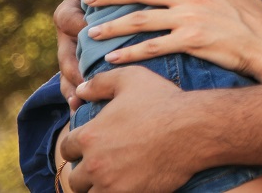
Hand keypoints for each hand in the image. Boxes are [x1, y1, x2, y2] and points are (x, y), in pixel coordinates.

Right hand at [55, 0, 87, 110]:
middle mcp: (70, 30)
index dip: (76, 26)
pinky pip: (79, 79)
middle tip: (81, 83)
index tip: (86, 33)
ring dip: (72, 88)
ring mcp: (76, 47)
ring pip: (68, 70)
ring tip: (77, 105)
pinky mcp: (87, 59)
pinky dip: (80, 94)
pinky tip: (82, 110)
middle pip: (65, 52)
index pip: (68, 19)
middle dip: (71, 69)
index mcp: (72, 6)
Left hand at [62, 66, 196, 191]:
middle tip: (102, 167)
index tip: (87, 148)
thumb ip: (100, 83)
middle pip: (76, 178)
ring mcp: (111, 184)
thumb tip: (79, 92)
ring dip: (97, 188)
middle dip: (86, 172)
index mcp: (90, 135)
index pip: (67, 149)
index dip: (76, 147)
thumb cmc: (164, 102)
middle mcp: (95, 163)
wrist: (194, 130)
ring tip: (110, 181)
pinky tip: (123, 187)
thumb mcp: (131, 79)